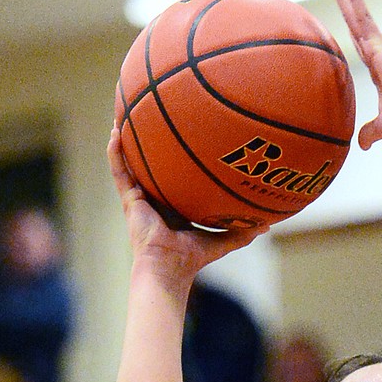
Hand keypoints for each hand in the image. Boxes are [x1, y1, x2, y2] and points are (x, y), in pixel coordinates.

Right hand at [108, 128, 267, 278]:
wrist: (169, 268)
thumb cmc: (192, 258)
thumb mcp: (221, 240)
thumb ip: (241, 231)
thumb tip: (267, 225)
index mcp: (173, 204)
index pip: (174, 176)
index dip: (175, 158)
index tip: (182, 135)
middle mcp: (155, 198)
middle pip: (150, 163)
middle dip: (148, 141)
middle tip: (150, 113)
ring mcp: (139, 198)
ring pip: (130, 163)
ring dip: (126, 139)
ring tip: (123, 113)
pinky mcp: (129, 200)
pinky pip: (120, 172)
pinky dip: (115, 153)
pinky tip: (114, 132)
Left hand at [329, 0, 381, 148]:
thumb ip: (369, 133)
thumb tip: (361, 145)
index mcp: (378, 67)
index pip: (359, 40)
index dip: (351, 23)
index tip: (344, 7)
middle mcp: (379, 52)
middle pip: (357, 20)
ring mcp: (379, 47)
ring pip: (358, 15)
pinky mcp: (380, 48)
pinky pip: (362, 20)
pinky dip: (354, 2)